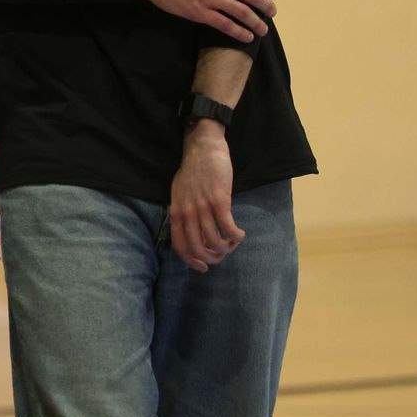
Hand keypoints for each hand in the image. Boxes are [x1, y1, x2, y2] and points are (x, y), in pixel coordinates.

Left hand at [169, 121, 245, 272]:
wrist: (202, 148)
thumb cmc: (192, 172)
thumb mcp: (179, 194)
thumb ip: (183, 213)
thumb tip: (193, 234)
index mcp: (176, 212)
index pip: (179, 245)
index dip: (191, 261)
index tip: (202, 268)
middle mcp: (187, 212)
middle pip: (198, 248)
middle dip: (212, 258)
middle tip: (222, 256)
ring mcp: (203, 207)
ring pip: (215, 241)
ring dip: (227, 247)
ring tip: (233, 242)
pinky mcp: (219, 200)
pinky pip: (228, 228)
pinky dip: (236, 236)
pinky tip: (240, 233)